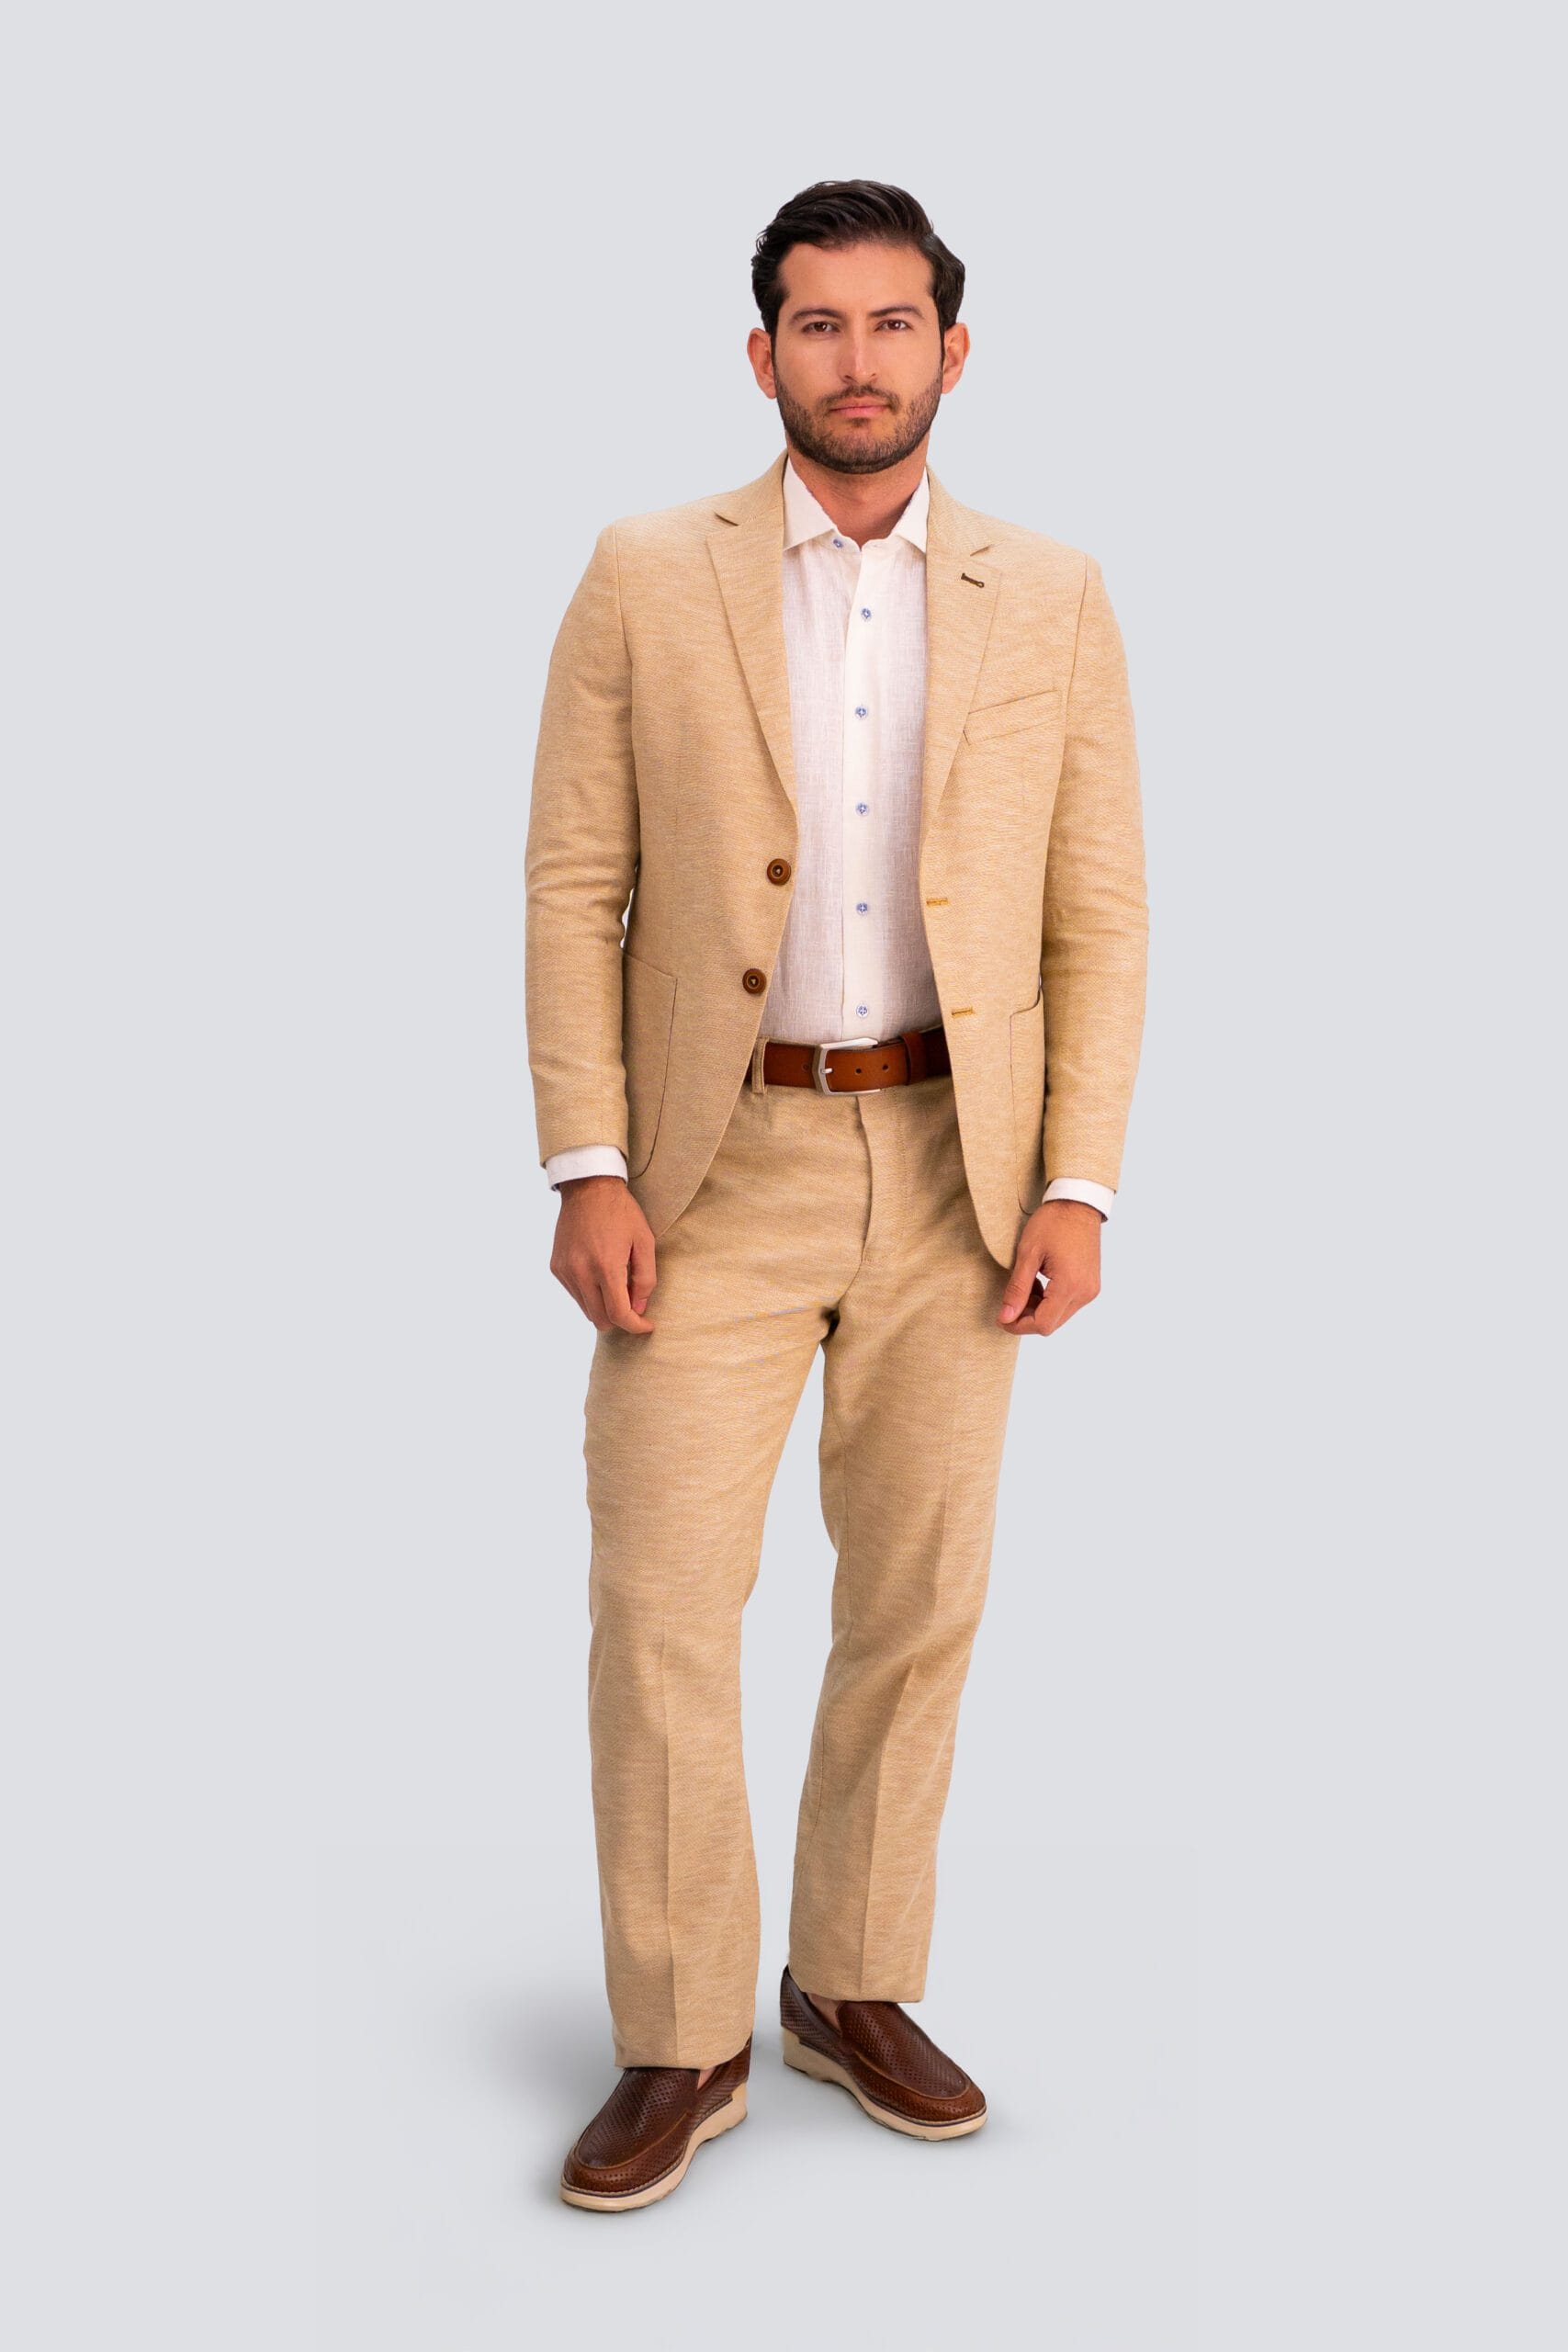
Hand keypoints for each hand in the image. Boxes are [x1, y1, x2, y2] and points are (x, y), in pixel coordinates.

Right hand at [551, 1175, 656, 1332]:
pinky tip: (598, 1272)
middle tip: (633, 1302)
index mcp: (606, 1266)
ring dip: (603, 1306)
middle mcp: (581, 1272)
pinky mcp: (556, 1267)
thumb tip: (639, 1308)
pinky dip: (589, 1293)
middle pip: (601, 1319)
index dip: (635, 1326)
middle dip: (620, 1318)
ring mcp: (565, 1271)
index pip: (619, 1314)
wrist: (588, 1188)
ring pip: (586, 1309)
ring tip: (616, 1283)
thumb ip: (645, 1278)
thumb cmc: (622, 1213)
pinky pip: (575, 1294)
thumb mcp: (645, 1241)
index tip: (646, 1325)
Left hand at [997, 1199, 1102, 1336]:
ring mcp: (1090, 1289)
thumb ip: (1017, 1289)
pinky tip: (1039, 1284)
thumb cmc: (1052, 1223)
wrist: (1078, 1203)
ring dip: (1038, 1309)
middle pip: (1051, 1324)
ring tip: (1025, 1287)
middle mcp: (1085, 1293)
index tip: (1001, 1318)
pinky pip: (1068, 1304)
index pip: (1042, 1324)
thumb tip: (1005, 1318)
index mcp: (1070, 1286)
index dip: (1018, 1326)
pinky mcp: (1091, 1284)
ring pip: (1059, 1316)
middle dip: (1027, 1318)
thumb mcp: (1028, 1254)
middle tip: (1009, 1302)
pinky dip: (1050, 1301)